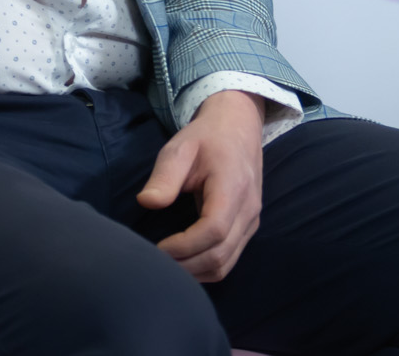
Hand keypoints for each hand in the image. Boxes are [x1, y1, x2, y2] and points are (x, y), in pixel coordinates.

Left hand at [137, 89, 263, 283]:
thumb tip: (147, 203)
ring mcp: (252, 220)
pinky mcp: (248, 226)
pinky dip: (206, 267)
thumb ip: (165, 176)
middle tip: (155, 264)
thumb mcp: (180, 148)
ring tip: (166, 267)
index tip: (157, 248)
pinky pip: (230, 258)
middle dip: (186, 266)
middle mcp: (249, 209)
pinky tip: (183, 262)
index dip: (184, 246)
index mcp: (233, 187)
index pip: (214, 231)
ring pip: (226, 263)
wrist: (238, 126)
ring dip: (195, 272)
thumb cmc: (206, 137)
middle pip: (221, 255)